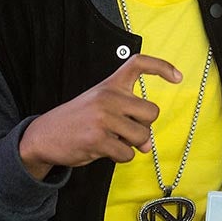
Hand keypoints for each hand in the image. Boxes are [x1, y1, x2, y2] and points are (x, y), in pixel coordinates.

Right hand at [19, 54, 181, 179]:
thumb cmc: (79, 121)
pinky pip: (128, 154)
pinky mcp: (98, 140)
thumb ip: (130, 120)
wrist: (44, 136)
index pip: (138, 64)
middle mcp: (108, 97)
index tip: (177, 77)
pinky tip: (104, 149)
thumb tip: (148, 145)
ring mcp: (103, 118)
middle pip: (152, 112)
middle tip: (125, 130)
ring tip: (112, 139)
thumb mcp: (103, 109)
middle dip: (144, 126)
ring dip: (133, 144)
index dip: (162, 67)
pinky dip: (121, 157)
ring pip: (143, 136)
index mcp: (110, 85)